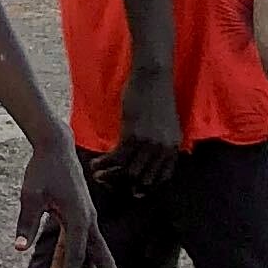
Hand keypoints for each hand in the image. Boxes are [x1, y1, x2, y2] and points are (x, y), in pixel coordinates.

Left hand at [15, 139, 133, 267]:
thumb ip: (27, 222)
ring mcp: (85, 218)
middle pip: (101, 256)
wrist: (55, 147)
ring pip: (92, 252)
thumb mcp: (30, 195)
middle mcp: (88, 220)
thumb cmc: (42, 169)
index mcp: (78, 216)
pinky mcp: (78, 215)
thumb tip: (19, 248)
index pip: (76, 253)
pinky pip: (76, 242)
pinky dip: (68, 258)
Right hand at [94, 68, 185, 192]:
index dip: (147, 186)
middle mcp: (162, 149)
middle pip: (144, 177)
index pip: (163, 176)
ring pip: (128, 170)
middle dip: (126, 183)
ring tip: (98, 175)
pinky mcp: (132, 136)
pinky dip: (104, 163)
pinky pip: (116, 158)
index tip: (133, 189)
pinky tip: (94, 163)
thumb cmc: (158, 96)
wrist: (153, 79)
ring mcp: (148, 144)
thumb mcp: (168, 123)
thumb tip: (151, 154)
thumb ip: (163, 141)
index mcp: (173, 147)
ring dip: (111, 175)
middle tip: (110, 183)